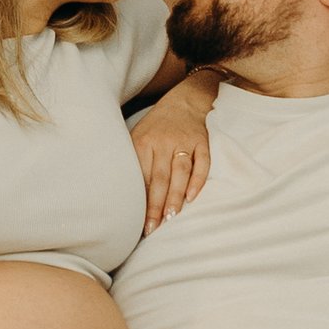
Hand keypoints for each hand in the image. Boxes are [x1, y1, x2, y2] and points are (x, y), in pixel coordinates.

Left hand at [128, 79, 213, 227]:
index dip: (139, 200)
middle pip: (159, 178)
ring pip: (179, 172)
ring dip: (175, 196)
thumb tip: (125, 197)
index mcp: (143, 142)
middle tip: (152, 228)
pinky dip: (198, 180)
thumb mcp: (139, 138)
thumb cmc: (156, 127)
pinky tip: (192, 198)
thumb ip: (135, 163)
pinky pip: (202, 163)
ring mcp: (184, 142)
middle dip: (155, 205)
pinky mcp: (202, 142)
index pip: (140, 176)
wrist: (185, 101)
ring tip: (170, 217)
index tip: (137, 222)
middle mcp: (163, 142)